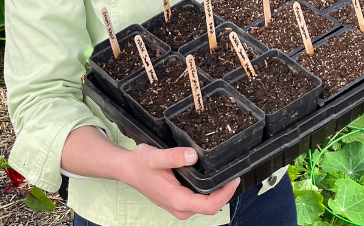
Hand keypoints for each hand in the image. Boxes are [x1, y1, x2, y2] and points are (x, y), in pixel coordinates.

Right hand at [119, 144, 238, 219]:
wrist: (128, 169)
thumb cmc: (141, 163)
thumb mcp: (155, 156)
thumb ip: (173, 156)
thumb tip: (193, 155)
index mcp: (177, 200)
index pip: (209, 206)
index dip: (225, 194)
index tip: (235, 178)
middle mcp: (180, 208)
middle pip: (212, 206)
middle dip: (225, 192)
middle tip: (235, 171)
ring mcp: (180, 207)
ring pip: (207, 204)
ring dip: (219, 192)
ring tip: (227, 172)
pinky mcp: (180, 202)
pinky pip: (201, 200)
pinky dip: (210, 191)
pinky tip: (214, 176)